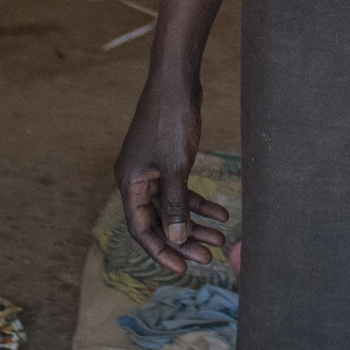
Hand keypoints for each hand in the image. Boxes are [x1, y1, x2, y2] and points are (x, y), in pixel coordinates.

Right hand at [115, 71, 229, 272]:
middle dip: (183, 240)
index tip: (183, 268)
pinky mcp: (168, 161)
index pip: (141, 229)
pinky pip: (182, 189)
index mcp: (129, 183)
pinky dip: (200, 201)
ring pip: (173, 207)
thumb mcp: (175, 167)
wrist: (176, 82)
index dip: (160, 251)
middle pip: (159, 221)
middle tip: (209, 257)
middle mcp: (137, 180)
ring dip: (195, 223)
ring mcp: (152, 170)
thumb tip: (176, 240)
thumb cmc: (170, 120)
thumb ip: (175, 206)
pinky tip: (221, 212)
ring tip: (220, 238)